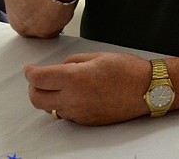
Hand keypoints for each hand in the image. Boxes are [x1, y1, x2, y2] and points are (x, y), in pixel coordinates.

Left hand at [24, 52, 151, 125]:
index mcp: (75, 78)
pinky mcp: (86, 122)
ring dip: (49, 97)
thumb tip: (58, 68)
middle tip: (40, 79)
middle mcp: (73, 99)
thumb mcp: (98, 56)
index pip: (39, 79)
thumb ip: (73, 62)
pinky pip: (66, 115)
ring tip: (62, 86)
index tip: (30, 69)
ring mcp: (79, 113)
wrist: (148, 90)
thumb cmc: (127, 70)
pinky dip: (64, 105)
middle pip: (36, 99)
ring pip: (49, 109)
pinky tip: (77, 95)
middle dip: (33, 88)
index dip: (30, 72)